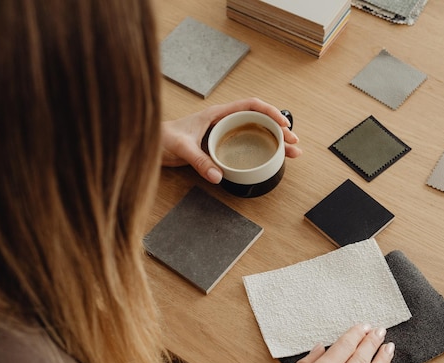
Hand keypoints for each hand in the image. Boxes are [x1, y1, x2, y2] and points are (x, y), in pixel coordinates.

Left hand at [160, 97, 301, 183]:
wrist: (149, 142)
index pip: (251, 105)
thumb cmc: (163, 137)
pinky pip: (246, 145)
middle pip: (258, 121)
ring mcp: (223, 133)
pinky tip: (270, 159)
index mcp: (218, 113)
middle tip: (294, 144)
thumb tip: (218, 176)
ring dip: (273, 142)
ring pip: (255, 134)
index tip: (283, 124)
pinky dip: (260, 150)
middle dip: (279, 130)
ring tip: (291, 153)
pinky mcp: (221, 146)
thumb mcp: (182, 148)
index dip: (270, 112)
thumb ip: (199, 161)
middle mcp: (223, 121)